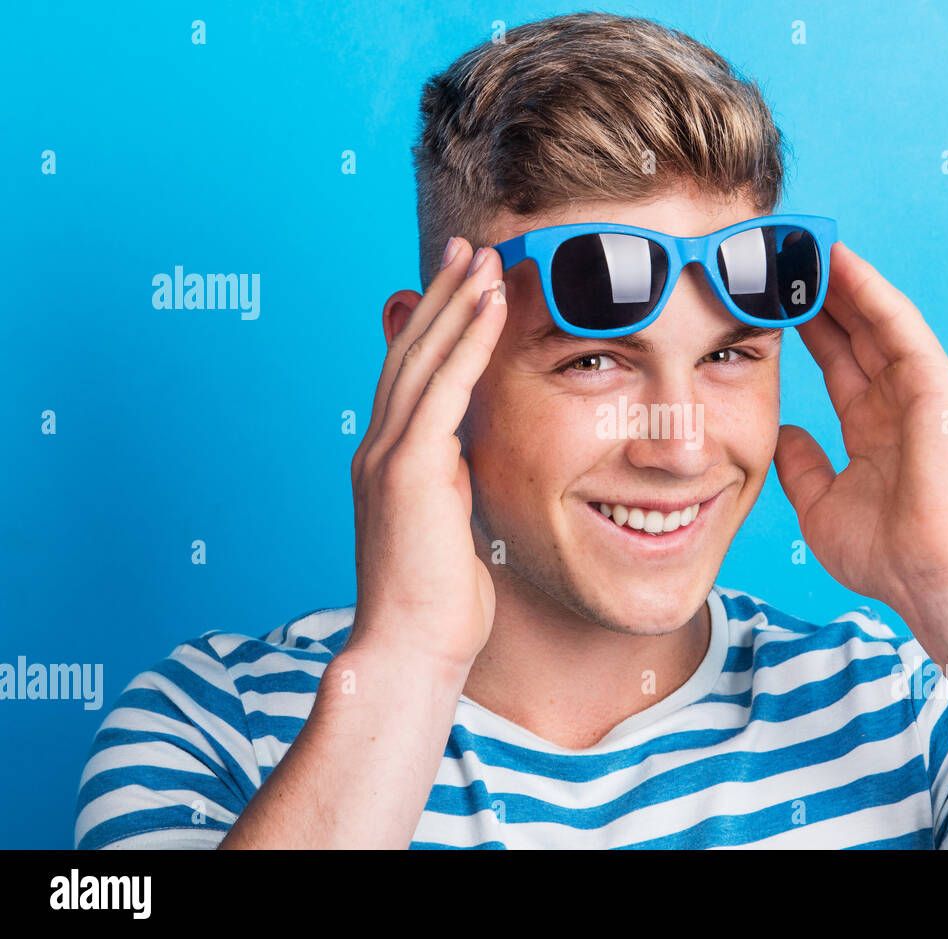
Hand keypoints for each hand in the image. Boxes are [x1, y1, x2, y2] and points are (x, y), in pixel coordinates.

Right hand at [348, 242, 507, 667]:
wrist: (410, 652)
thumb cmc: (438, 606)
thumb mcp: (450, 530)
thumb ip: (453, 486)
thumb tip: (467, 464)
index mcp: (390, 464)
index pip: (411, 377)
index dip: (433, 325)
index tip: (460, 284)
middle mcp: (379, 450)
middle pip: (409, 352)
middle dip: (440, 295)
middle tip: (468, 247)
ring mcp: (386, 457)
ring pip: (421, 359)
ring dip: (454, 302)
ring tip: (484, 256)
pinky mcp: (406, 470)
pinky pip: (442, 388)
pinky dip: (466, 341)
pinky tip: (489, 303)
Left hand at [774, 241, 947, 616]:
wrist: (932, 577)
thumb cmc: (887, 555)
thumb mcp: (820, 504)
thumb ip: (801, 464)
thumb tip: (781, 431)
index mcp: (872, 429)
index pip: (836, 363)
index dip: (806, 328)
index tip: (769, 298)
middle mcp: (896, 403)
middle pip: (854, 333)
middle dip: (820, 293)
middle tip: (784, 253)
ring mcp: (919, 391)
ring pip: (875, 320)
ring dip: (842, 281)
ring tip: (804, 243)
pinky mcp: (936, 385)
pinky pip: (899, 327)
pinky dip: (871, 293)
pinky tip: (842, 264)